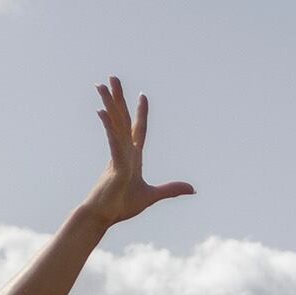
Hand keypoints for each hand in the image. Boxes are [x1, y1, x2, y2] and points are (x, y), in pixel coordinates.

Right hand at [83, 76, 196, 226]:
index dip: (141, 113)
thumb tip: (193, 189)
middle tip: (113, 77)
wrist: (103, 217)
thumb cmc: (121, 206)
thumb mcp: (152, 196)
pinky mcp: (115, 164)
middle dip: (119, 98)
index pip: (138, 129)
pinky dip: (109, 128)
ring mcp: (118, 155)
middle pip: (122, 119)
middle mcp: (124, 151)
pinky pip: (113, 143)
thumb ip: (171, 190)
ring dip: (110, 104)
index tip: (142, 95)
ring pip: (115, 124)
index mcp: (132, 156)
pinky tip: (102, 112)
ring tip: (102, 85)